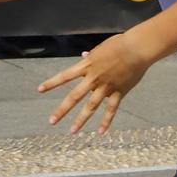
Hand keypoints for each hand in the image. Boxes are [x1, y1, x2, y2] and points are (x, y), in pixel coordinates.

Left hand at [38, 32, 153, 133]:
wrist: (136, 49)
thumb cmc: (119, 44)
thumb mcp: (100, 48)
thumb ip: (90, 56)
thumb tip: (83, 56)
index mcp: (87, 66)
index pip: (64, 76)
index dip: (51, 83)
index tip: (39, 89)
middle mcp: (93, 78)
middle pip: (74, 96)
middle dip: (62, 110)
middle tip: (52, 121)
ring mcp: (106, 87)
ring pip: (91, 106)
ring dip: (81, 120)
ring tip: (72, 131)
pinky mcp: (119, 92)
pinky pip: (111, 109)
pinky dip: (106, 121)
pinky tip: (101, 132)